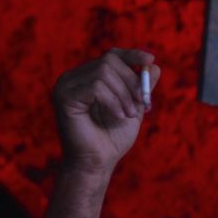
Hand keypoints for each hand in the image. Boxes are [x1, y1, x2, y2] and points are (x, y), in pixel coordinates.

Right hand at [51, 48, 158, 176]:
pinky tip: (118, 116)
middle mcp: (74, 78)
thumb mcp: (134, 108)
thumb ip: (141, 87)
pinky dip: (113, 101)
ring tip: (129, 115)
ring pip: (104, 72)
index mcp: (88, 78)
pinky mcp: (64, 96)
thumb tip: (154, 65)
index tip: (150, 59)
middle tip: (142, 103)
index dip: (132, 55)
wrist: (98, 163)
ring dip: (124, 94)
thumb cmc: (113, 138)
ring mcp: (66, 86)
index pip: (111, 55)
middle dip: (132, 81)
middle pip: (110, 61)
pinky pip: (95, 86)